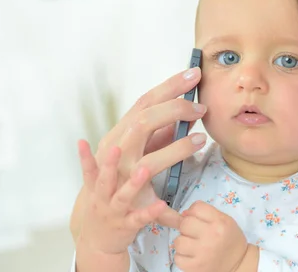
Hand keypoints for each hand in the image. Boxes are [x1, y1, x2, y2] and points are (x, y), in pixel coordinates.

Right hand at [71, 67, 207, 241]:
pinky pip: (140, 208)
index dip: (170, 86)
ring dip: (173, 150)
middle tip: (202, 107)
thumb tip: (188, 115)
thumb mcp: (138, 153)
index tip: (193, 74)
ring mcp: (118, 183)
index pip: (145, 103)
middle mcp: (116, 155)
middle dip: (174, 109)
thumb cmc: (120, 180)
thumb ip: (161, 135)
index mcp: (119, 136)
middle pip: (143, 123)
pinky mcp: (125, 213)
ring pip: (145, 161)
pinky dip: (153, 206)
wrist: (95, 224)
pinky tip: (167, 203)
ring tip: (198, 140)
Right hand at [77, 140, 171, 255]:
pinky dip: (149, 211)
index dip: (85, 156)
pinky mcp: (127, 225)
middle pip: (104, 179)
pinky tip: (161, 204)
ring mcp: (114, 212)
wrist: (97, 244)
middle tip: (115, 148)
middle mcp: (103, 199)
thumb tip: (133, 133)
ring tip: (143, 171)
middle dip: (109, 164)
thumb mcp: (104, 187)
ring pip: (122, 197)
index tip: (82, 142)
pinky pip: (139, 217)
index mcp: (97, 187)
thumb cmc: (105, 206)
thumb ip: (112, 165)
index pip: (90, 169)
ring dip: (132, 184)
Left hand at [174, 201, 249, 271]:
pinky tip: (192, 256)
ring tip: (193, 245)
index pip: (196, 207)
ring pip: (178, 241)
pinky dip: (182, 256)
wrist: (238, 263)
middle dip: (187, 227)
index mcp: (220, 222)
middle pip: (184, 223)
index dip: (193, 212)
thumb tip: (182, 214)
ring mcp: (202, 254)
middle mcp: (211, 236)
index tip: (197, 219)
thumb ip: (204, 212)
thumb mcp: (223, 220)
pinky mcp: (195, 268)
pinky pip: (177, 257)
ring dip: (183, 242)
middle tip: (195, 233)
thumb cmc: (229, 238)